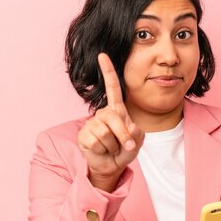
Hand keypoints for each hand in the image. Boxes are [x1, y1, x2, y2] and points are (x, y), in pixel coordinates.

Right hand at [77, 53, 143, 191]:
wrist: (111, 165)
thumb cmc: (123, 150)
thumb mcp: (137, 141)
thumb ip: (136, 134)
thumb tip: (129, 128)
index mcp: (116, 110)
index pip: (112, 87)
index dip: (107, 71)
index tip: (102, 55)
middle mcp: (102, 114)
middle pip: (114, 118)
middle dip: (123, 135)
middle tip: (126, 146)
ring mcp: (91, 124)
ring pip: (106, 133)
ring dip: (113, 145)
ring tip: (111, 148)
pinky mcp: (83, 135)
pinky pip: (97, 142)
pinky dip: (103, 150)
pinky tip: (101, 150)